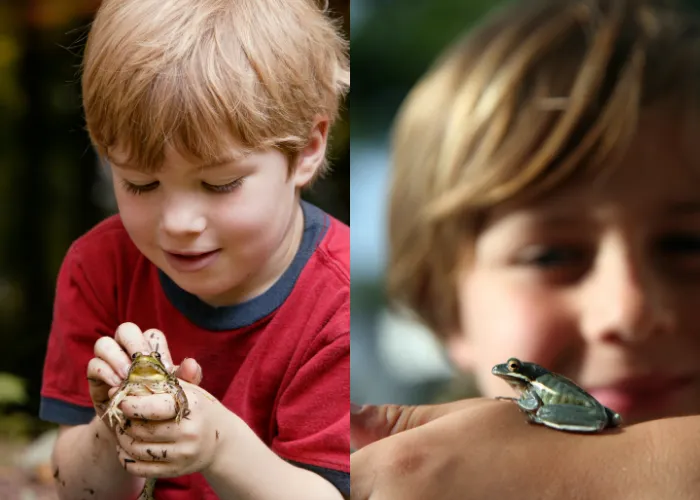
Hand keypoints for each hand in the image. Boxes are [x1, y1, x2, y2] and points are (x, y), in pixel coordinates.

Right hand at [86, 322, 201, 430]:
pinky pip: (93, 365)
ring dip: (116, 359)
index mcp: (151, 352)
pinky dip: (105, 373)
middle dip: (133, 345)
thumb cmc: (160, 407)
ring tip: (126, 377)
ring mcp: (109, 363)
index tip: (164, 369)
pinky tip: (116, 387)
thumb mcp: (174, 394)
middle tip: (140, 366)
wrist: (136, 433)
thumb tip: (191, 364)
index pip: (152, 335)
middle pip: (126, 330)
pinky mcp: (95, 378)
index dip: (156, 347)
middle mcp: (128, 353)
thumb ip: (186, 379)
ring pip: (104, 343)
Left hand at [113, 379, 225, 478]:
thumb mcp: (190, 389)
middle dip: (123, 421)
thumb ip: (163, 378)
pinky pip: (139, 469)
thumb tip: (128, 377)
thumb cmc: (199, 409)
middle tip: (119, 415)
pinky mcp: (175, 470)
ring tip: (122, 429)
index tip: (120, 399)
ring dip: (122, 439)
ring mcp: (182, 454)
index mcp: (192, 406)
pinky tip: (125, 448)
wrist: (221, 442)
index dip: (131, 404)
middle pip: (140, 429)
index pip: (153, 407)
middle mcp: (189, 432)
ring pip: (136, 449)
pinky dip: (125, 458)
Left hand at [350, 398, 611, 499]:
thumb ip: (396, 419)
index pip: (330, 477)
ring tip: (433, 489)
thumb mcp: (460, 417)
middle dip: (362, 490)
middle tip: (402, 479)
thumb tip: (350, 416)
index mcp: (400, 467)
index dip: (334, 471)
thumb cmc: (528, 444)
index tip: (353, 467)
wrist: (593, 488)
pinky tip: (449, 498)